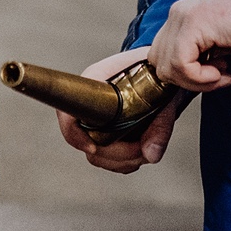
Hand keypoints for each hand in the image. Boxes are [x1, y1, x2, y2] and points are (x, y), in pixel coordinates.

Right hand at [55, 48, 189, 173]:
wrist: (159, 69)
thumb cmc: (156, 71)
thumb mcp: (163, 91)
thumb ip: (161, 122)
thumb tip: (150, 155)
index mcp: (95, 81)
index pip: (67, 112)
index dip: (74, 134)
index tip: (93, 148)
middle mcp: (90, 101)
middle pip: (85, 142)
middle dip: (115, 154)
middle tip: (141, 151)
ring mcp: (96, 119)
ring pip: (97, 155)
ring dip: (122, 161)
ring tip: (145, 150)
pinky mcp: (106, 132)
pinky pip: (108, 158)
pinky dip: (126, 162)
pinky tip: (141, 151)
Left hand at [149, 0, 230, 90]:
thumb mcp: (220, 42)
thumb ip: (201, 54)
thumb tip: (191, 76)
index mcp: (183, 14)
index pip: (161, 53)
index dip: (183, 73)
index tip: (213, 74)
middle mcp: (178, 12)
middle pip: (159, 62)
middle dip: (187, 79)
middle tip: (217, 77)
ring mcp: (182, 16)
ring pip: (167, 67)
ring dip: (197, 81)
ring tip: (222, 74)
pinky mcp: (192, 24)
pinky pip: (181, 64)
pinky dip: (200, 77)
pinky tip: (220, 73)